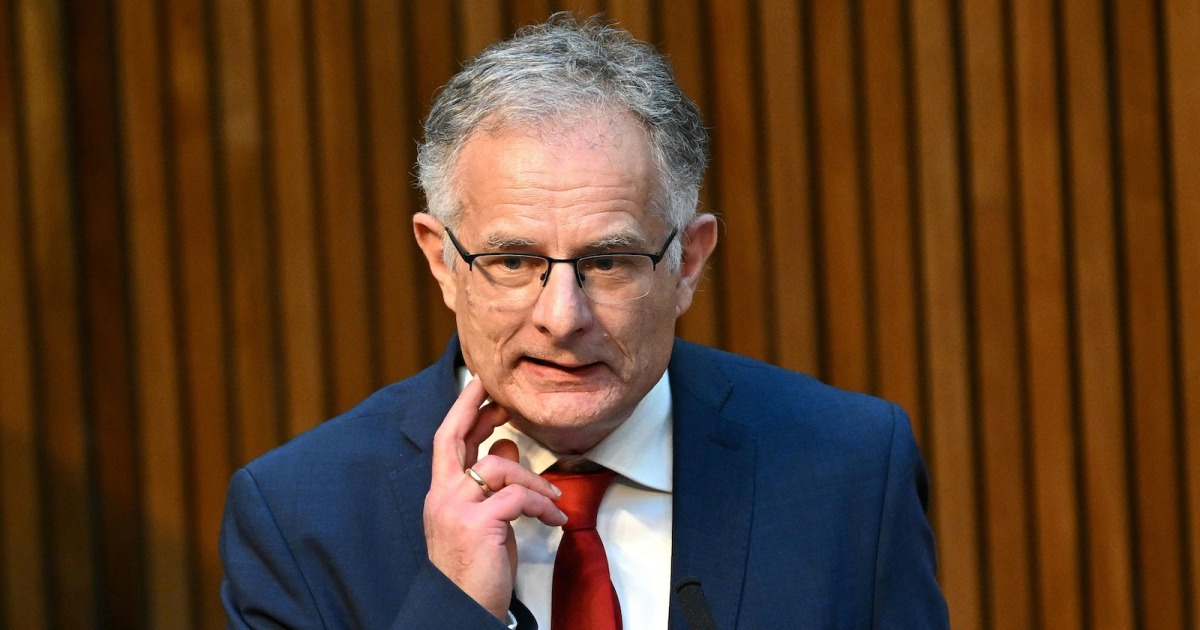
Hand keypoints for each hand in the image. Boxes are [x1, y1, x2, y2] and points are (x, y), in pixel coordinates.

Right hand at [423, 377, 566, 619]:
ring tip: (553, 497)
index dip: (463, 411)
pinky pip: (517, 497)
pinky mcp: (477, 525)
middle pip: (453, 437)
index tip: (481, 388)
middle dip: (476, 408)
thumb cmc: (475, 570)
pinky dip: (542, 505)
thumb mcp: (486, 520)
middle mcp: (441, 496)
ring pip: (498, 466)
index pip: (447, 441)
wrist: (461, 610)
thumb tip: (507, 446)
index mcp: (441, 494)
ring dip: (533, 478)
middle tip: (503, 393)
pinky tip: (555, 518)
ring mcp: (456, 509)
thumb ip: (493, 484)